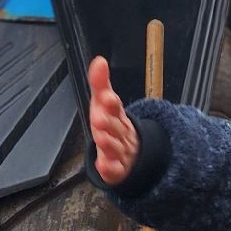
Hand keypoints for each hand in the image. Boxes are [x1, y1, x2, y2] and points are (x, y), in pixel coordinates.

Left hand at [87, 56, 138, 184]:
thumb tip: (99, 60)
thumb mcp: (104, 102)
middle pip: (115, 127)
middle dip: (108, 123)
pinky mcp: (117, 169)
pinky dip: (110, 168)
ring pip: (115, 147)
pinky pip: (115, 170)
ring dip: (108, 143)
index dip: (111, 103)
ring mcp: (121, 151)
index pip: (115, 107)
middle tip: (99, 118)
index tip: (106, 97)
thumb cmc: (113, 124)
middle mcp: (120, 132)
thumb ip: (100, 83)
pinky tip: (104, 166)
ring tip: (100, 138)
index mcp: (117, 115)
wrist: (131, 153)